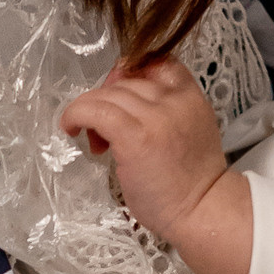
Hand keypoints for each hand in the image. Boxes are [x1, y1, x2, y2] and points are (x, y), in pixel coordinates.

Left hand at [60, 55, 250, 273]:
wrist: (202, 210)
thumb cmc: (192, 181)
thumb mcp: (190, 131)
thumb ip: (166, 111)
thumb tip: (121, 99)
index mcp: (191, 97)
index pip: (157, 63)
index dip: (130, 72)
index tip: (118, 95)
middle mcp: (174, 101)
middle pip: (125, 81)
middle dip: (107, 99)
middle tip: (103, 131)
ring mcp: (154, 117)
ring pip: (107, 94)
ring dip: (90, 110)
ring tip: (93, 139)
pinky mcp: (134, 136)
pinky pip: (94, 110)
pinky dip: (76, 114)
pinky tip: (71, 128)